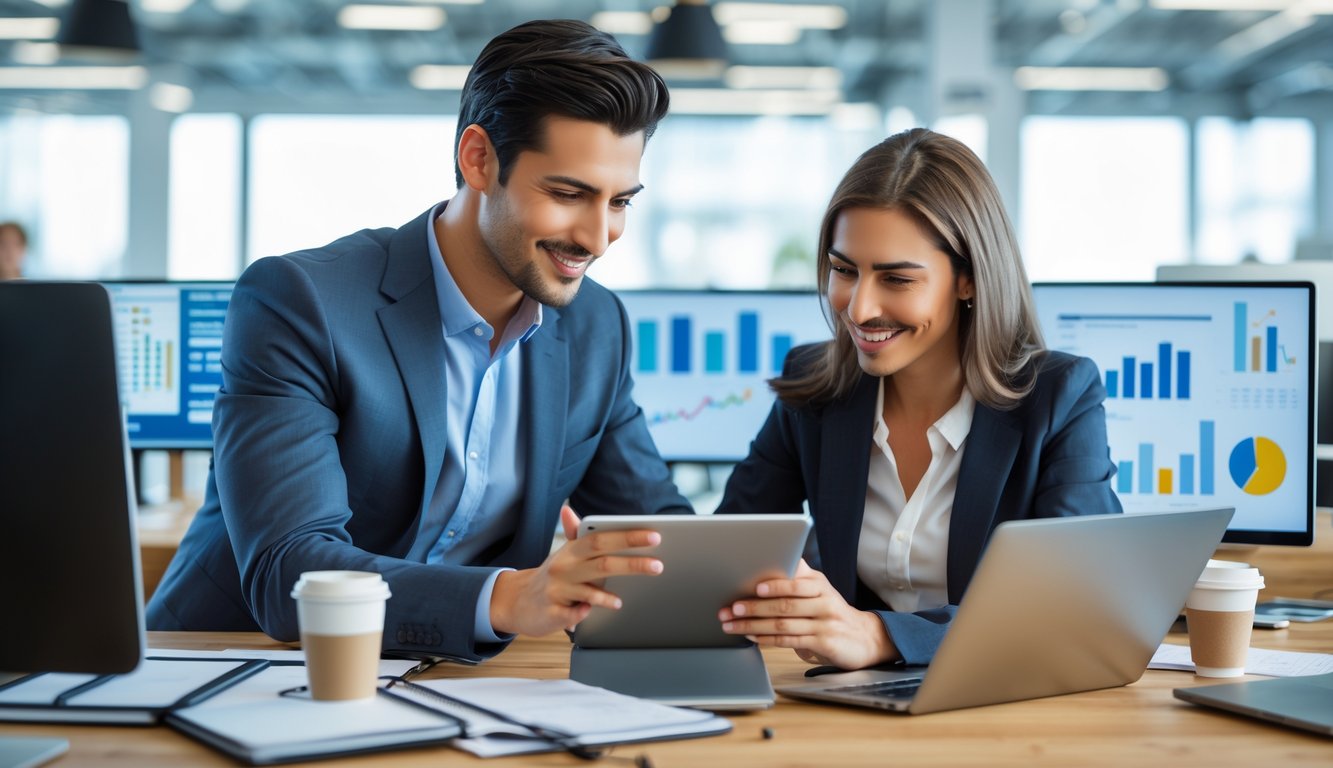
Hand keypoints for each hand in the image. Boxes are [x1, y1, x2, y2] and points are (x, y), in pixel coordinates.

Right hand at [489, 506, 662, 635]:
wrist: (518, 601)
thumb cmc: (552, 576)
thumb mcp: (563, 553)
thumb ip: (575, 533)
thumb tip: (569, 511)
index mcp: (571, 550)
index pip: (602, 539)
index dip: (628, 537)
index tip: (654, 536)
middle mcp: (565, 568)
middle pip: (603, 563)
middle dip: (632, 563)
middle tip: (658, 565)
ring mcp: (558, 591)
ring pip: (588, 590)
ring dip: (609, 594)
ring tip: (629, 596)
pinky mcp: (552, 613)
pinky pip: (572, 615)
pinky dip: (586, 612)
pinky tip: (602, 611)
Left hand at [717, 560, 899, 669]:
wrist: (866, 637)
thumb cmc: (832, 611)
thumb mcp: (819, 590)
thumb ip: (796, 579)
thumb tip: (764, 567)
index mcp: (818, 583)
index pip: (794, 581)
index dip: (773, 583)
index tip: (751, 585)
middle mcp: (823, 600)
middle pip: (784, 604)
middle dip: (753, 607)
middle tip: (731, 608)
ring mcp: (824, 623)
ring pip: (783, 623)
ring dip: (753, 625)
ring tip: (732, 625)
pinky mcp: (824, 643)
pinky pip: (790, 640)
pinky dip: (767, 639)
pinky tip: (752, 637)